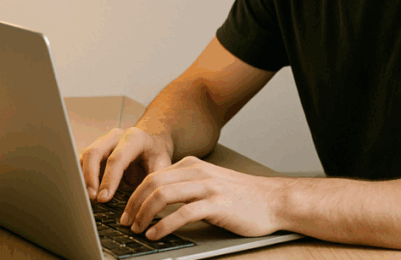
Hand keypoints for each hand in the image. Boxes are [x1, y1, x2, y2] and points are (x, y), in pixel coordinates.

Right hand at [79, 126, 173, 201]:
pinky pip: (82, 162)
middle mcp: (116, 136)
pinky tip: (84, 192)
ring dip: (82, 177)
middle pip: (94, 153)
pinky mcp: (95, 151)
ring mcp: (103, 142)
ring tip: (85, 197)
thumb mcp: (163, 167)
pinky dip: (80, 177)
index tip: (104, 198)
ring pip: (85, 156)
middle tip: (91, 198)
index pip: (117, 158)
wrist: (152, 144)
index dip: (109, 179)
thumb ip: (153, 182)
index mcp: (135, 138)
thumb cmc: (156, 156)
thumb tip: (142, 205)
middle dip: (89, 177)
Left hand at [121, 156, 285, 239]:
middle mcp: (198, 172)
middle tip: (126, 222)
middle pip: (153, 183)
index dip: (135, 195)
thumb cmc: (242, 196)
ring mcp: (208, 187)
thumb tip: (158, 200)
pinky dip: (163, 225)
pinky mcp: (217, 205)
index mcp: (194, 166)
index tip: (127, 212)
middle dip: (134, 204)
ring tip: (138, 229)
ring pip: (163, 195)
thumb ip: (187, 185)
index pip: (153, 176)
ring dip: (144, 214)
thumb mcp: (210, 182)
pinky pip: (182, 213)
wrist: (274, 201)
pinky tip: (156, 234)